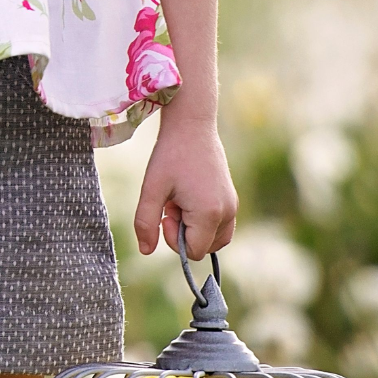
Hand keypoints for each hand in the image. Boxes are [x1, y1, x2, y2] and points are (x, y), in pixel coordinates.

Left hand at [132, 113, 237, 261]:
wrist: (192, 125)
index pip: (193, 252)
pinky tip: (189, 197)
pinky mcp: (232, 198)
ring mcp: (232, 205)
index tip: (166, 213)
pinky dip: (203, 221)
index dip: (173, 239)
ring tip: (181, 201)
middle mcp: (227, 212)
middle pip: (205, 248)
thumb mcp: (151, 188)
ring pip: (214, 239)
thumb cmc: (170, 155)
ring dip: (194, 228)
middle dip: (184, 234)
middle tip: (173, 204)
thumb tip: (145, 251)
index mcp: (209, 213)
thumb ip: (145, 223)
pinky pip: (220, 226)